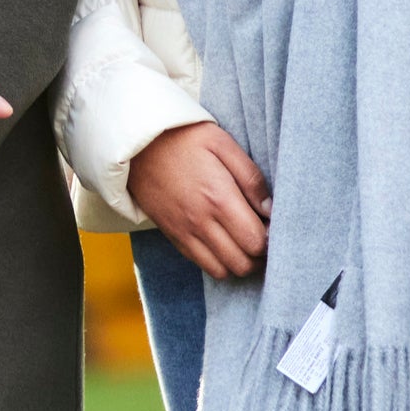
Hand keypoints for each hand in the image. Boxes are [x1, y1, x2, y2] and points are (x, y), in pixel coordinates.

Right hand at [124, 121, 268, 279]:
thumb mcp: (223, 144)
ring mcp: (185, 233)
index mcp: (219, 199)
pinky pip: (202, 265)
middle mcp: (202, 223)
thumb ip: (251, 178)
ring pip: (223, 271)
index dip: (271, 239)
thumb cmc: (184, 139)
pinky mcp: (174, 237)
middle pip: (243, 264)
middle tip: (264, 236)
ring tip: (246, 243)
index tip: (273, 225)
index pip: (256, 241)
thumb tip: (271, 209)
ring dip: (240, 263)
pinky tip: (226, 244)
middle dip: (259, 256)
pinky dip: (219, 262)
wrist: (137, 145)